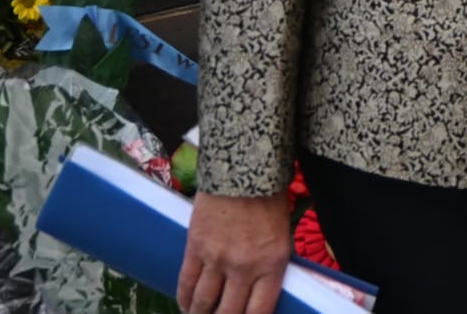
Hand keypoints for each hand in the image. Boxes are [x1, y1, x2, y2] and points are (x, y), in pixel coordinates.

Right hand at [178, 188, 293, 313]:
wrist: (243, 166)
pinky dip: (184, 299)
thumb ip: (270, 264)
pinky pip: (186, 282)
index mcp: (272, 264)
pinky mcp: (195, 248)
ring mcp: (217, 259)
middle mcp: (245, 267)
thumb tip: (259, 290)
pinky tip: (186, 306)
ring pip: (204, 303)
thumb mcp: (282, 234)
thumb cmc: (269, 197)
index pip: (259, 312)